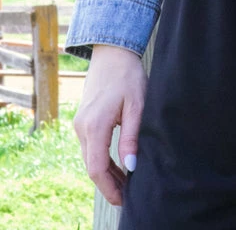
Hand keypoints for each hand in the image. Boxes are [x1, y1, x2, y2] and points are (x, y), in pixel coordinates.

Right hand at [74, 44, 146, 205]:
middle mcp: (82, 128)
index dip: (109, 188)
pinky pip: (89, 147)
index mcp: (95, 126)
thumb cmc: (128, 76)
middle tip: (128, 195)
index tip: (123, 199)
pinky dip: (101, 159)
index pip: (97, 168)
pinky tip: (117, 163)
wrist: (112, 53)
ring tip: (126, 183)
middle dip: (109, 184)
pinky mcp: (82, 121)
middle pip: (91, 167)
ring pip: (89, 158)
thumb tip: (131, 167)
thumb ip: (131, 137)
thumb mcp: (136, 106)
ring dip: (105, 173)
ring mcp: (80, 124)